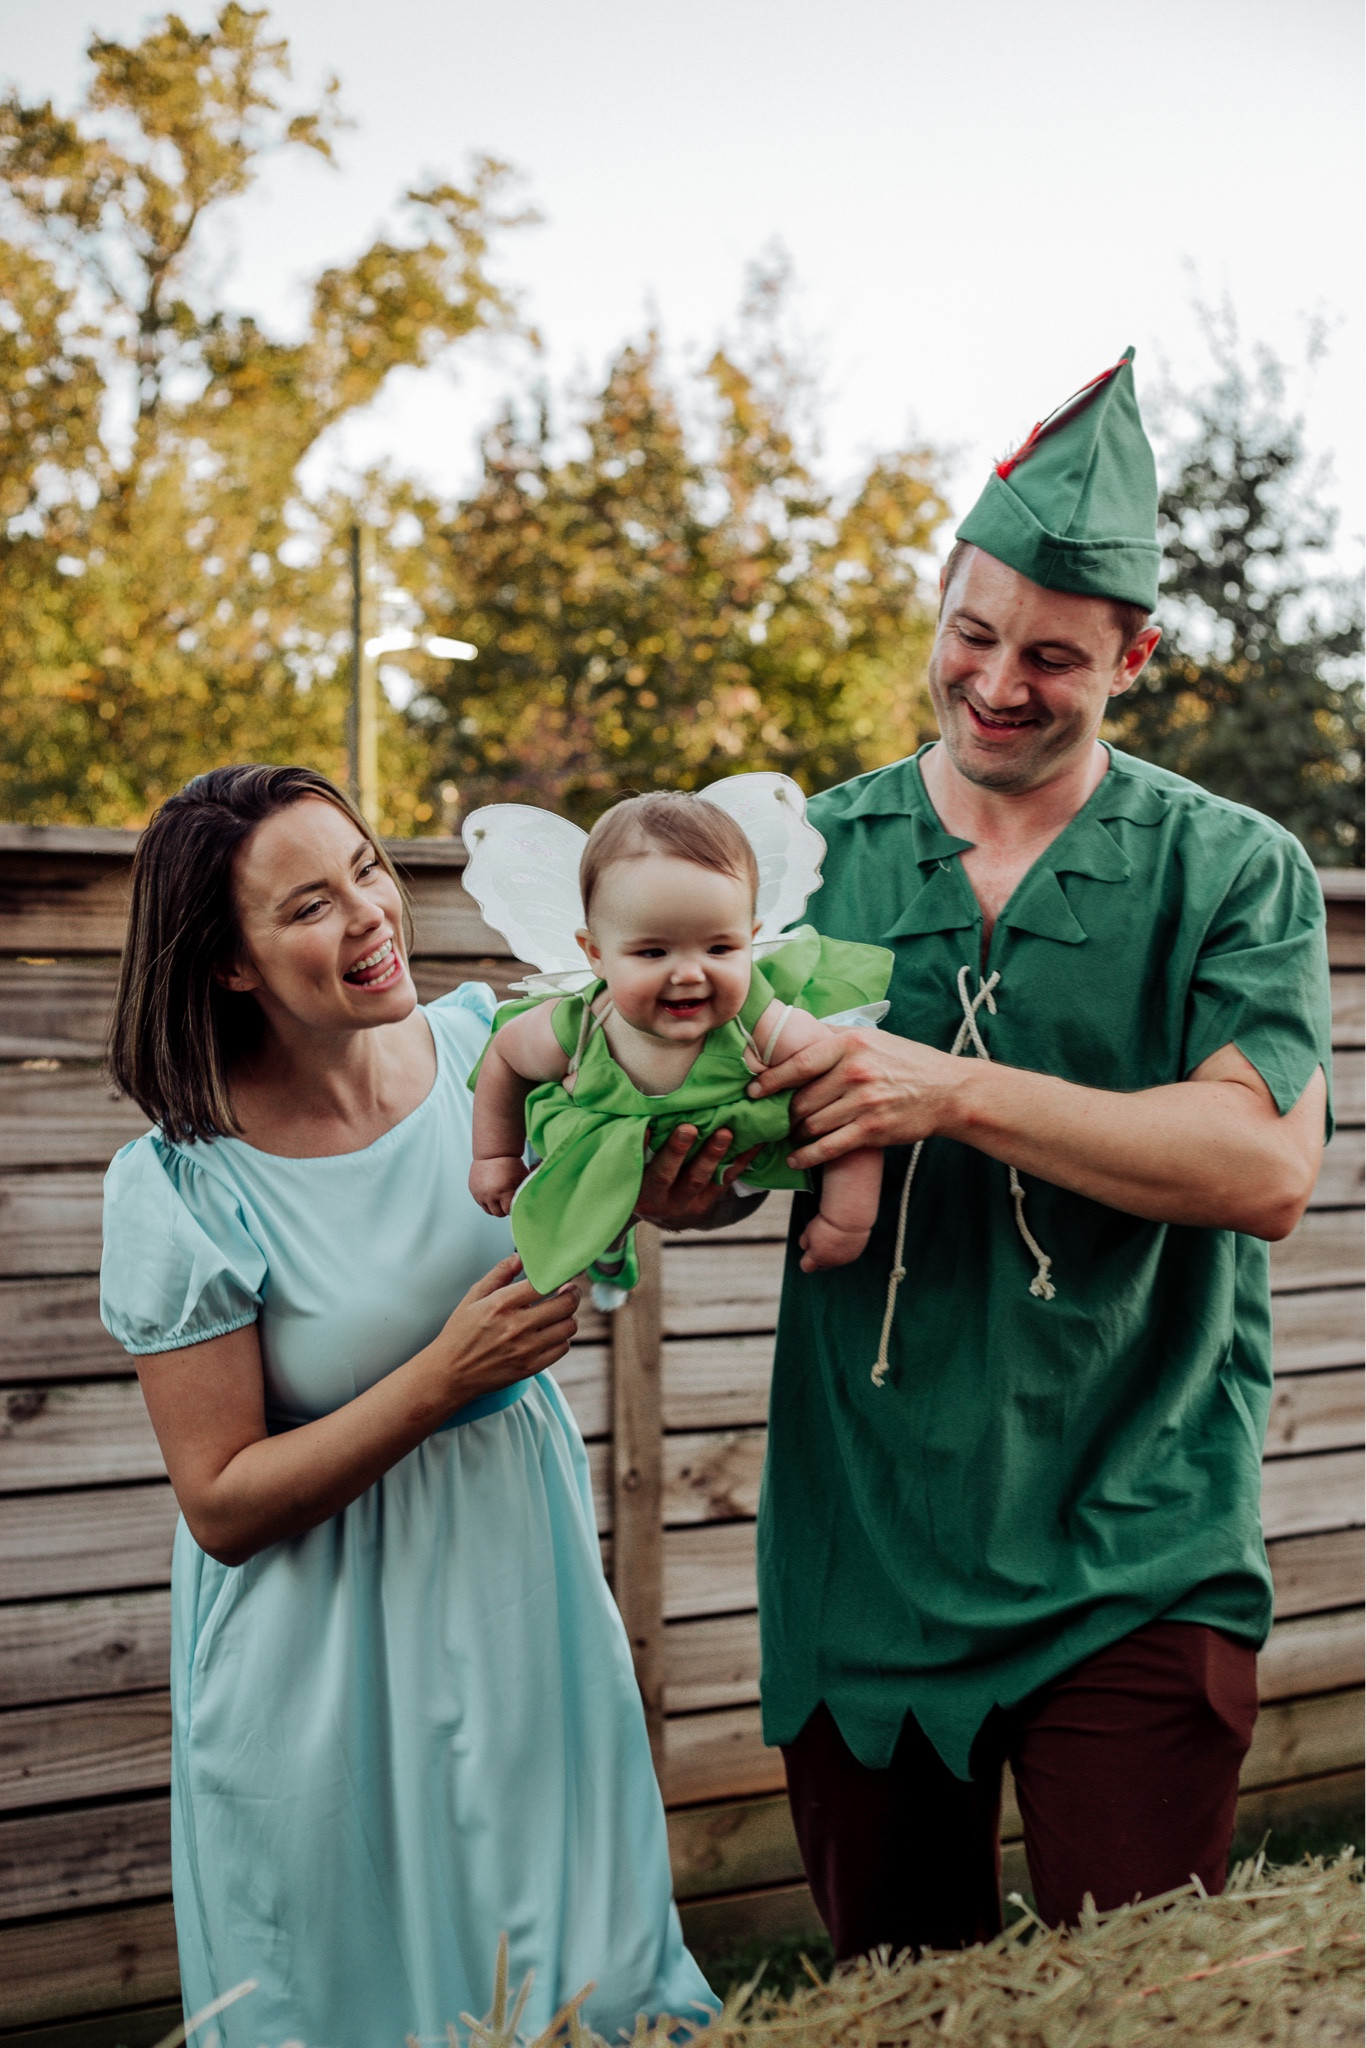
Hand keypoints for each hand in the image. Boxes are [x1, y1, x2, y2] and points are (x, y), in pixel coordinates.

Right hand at [434, 1254, 578, 1409]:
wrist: (450, 1373)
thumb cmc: (460, 1333)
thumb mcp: (473, 1297)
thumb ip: (499, 1274)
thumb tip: (520, 1257)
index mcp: (501, 1304)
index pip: (545, 1283)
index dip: (561, 1276)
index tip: (564, 1275)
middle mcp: (517, 1326)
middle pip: (565, 1304)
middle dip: (572, 1294)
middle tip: (569, 1291)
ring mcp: (526, 1349)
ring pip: (568, 1327)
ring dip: (568, 1317)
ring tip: (559, 1313)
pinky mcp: (530, 1367)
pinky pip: (562, 1348)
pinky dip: (562, 1338)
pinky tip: (552, 1333)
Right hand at [469, 1155, 528, 1216]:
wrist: (494, 1151)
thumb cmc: (511, 1164)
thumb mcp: (522, 1179)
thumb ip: (523, 1194)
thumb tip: (526, 1205)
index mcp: (503, 1193)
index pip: (509, 1211)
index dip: (514, 1207)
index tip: (516, 1202)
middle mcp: (489, 1195)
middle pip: (498, 1213)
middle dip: (504, 1208)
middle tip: (509, 1199)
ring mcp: (479, 1193)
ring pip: (488, 1210)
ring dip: (495, 1206)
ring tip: (501, 1196)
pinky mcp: (473, 1190)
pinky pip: (481, 1202)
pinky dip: (487, 1200)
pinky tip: (493, 1191)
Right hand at [633, 1125, 760, 1230]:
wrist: (665, 1214)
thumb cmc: (646, 1179)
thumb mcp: (636, 1171)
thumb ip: (639, 1149)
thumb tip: (645, 1114)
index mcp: (638, 1191)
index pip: (635, 1167)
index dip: (640, 1149)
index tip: (647, 1128)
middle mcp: (660, 1202)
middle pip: (667, 1175)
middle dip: (678, 1151)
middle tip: (689, 1128)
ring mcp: (687, 1205)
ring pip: (700, 1179)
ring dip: (713, 1155)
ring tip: (725, 1133)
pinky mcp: (709, 1203)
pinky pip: (725, 1180)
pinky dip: (739, 1160)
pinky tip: (753, 1142)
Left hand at [747, 1029, 961, 1167]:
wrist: (949, 1091)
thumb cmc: (906, 1062)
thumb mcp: (872, 1038)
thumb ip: (834, 1037)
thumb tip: (794, 1033)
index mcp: (850, 1045)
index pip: (798, 1063)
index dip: (769, 1080)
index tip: (752, 1090)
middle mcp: (855, 1072)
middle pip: (801, 1099)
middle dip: (784, 1113)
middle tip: (775, 1119)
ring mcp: (864, 1103)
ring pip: (812, 1125)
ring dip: (796, 1134)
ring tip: (790, 1135)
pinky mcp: (872, 1130)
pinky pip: (828, 1147)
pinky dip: (807, 1156)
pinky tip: (796, 1158)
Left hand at [798, 1213, 871, 1271]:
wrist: (849, 1220)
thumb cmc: (828, 1224)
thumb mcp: (809, 1230)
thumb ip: (805, 1241)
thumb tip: (805, 1246)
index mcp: (817, 1257)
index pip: (806, 1267)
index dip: (806, 1259)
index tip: (808, 1250)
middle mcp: (830, 1262)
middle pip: (821, 1266)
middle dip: (819, 1257)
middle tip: (821, 1243)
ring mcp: (844, 1260)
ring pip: (835, 1261)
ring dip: (833, 1253)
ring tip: (834, 1237)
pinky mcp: (854, 1255)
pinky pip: (846, 1256)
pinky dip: (844, 1249)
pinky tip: (845, 1237)